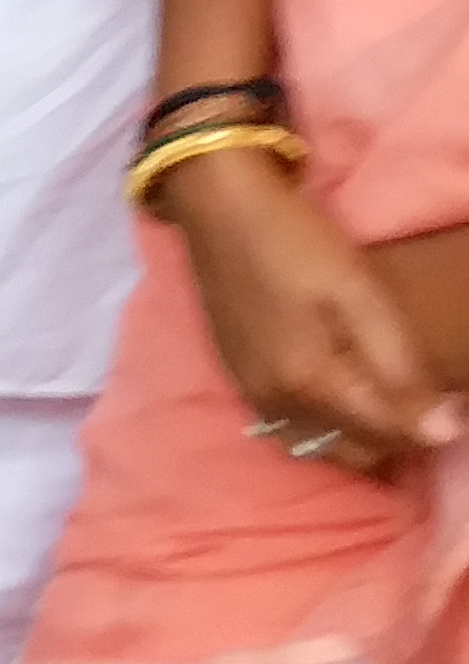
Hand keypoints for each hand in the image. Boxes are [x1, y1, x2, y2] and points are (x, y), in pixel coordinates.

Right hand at [169, 152, 457, 474]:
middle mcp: (277, 404)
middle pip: (357, 455)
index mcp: (312, 384)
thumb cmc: (297, 244)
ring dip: (357, 437)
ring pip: (321, 448)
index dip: (431, 424)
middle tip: (417, 395)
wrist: (218, 208)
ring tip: (380, 399)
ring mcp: (252, 394)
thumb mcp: (363, 295)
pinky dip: (323, 425)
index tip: (449, 396)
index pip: (392, 439)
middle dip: (395, 437)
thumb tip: (444, 432)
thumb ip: (402, 367)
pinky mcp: (237, 379)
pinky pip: (290, 428)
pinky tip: (335, 390)